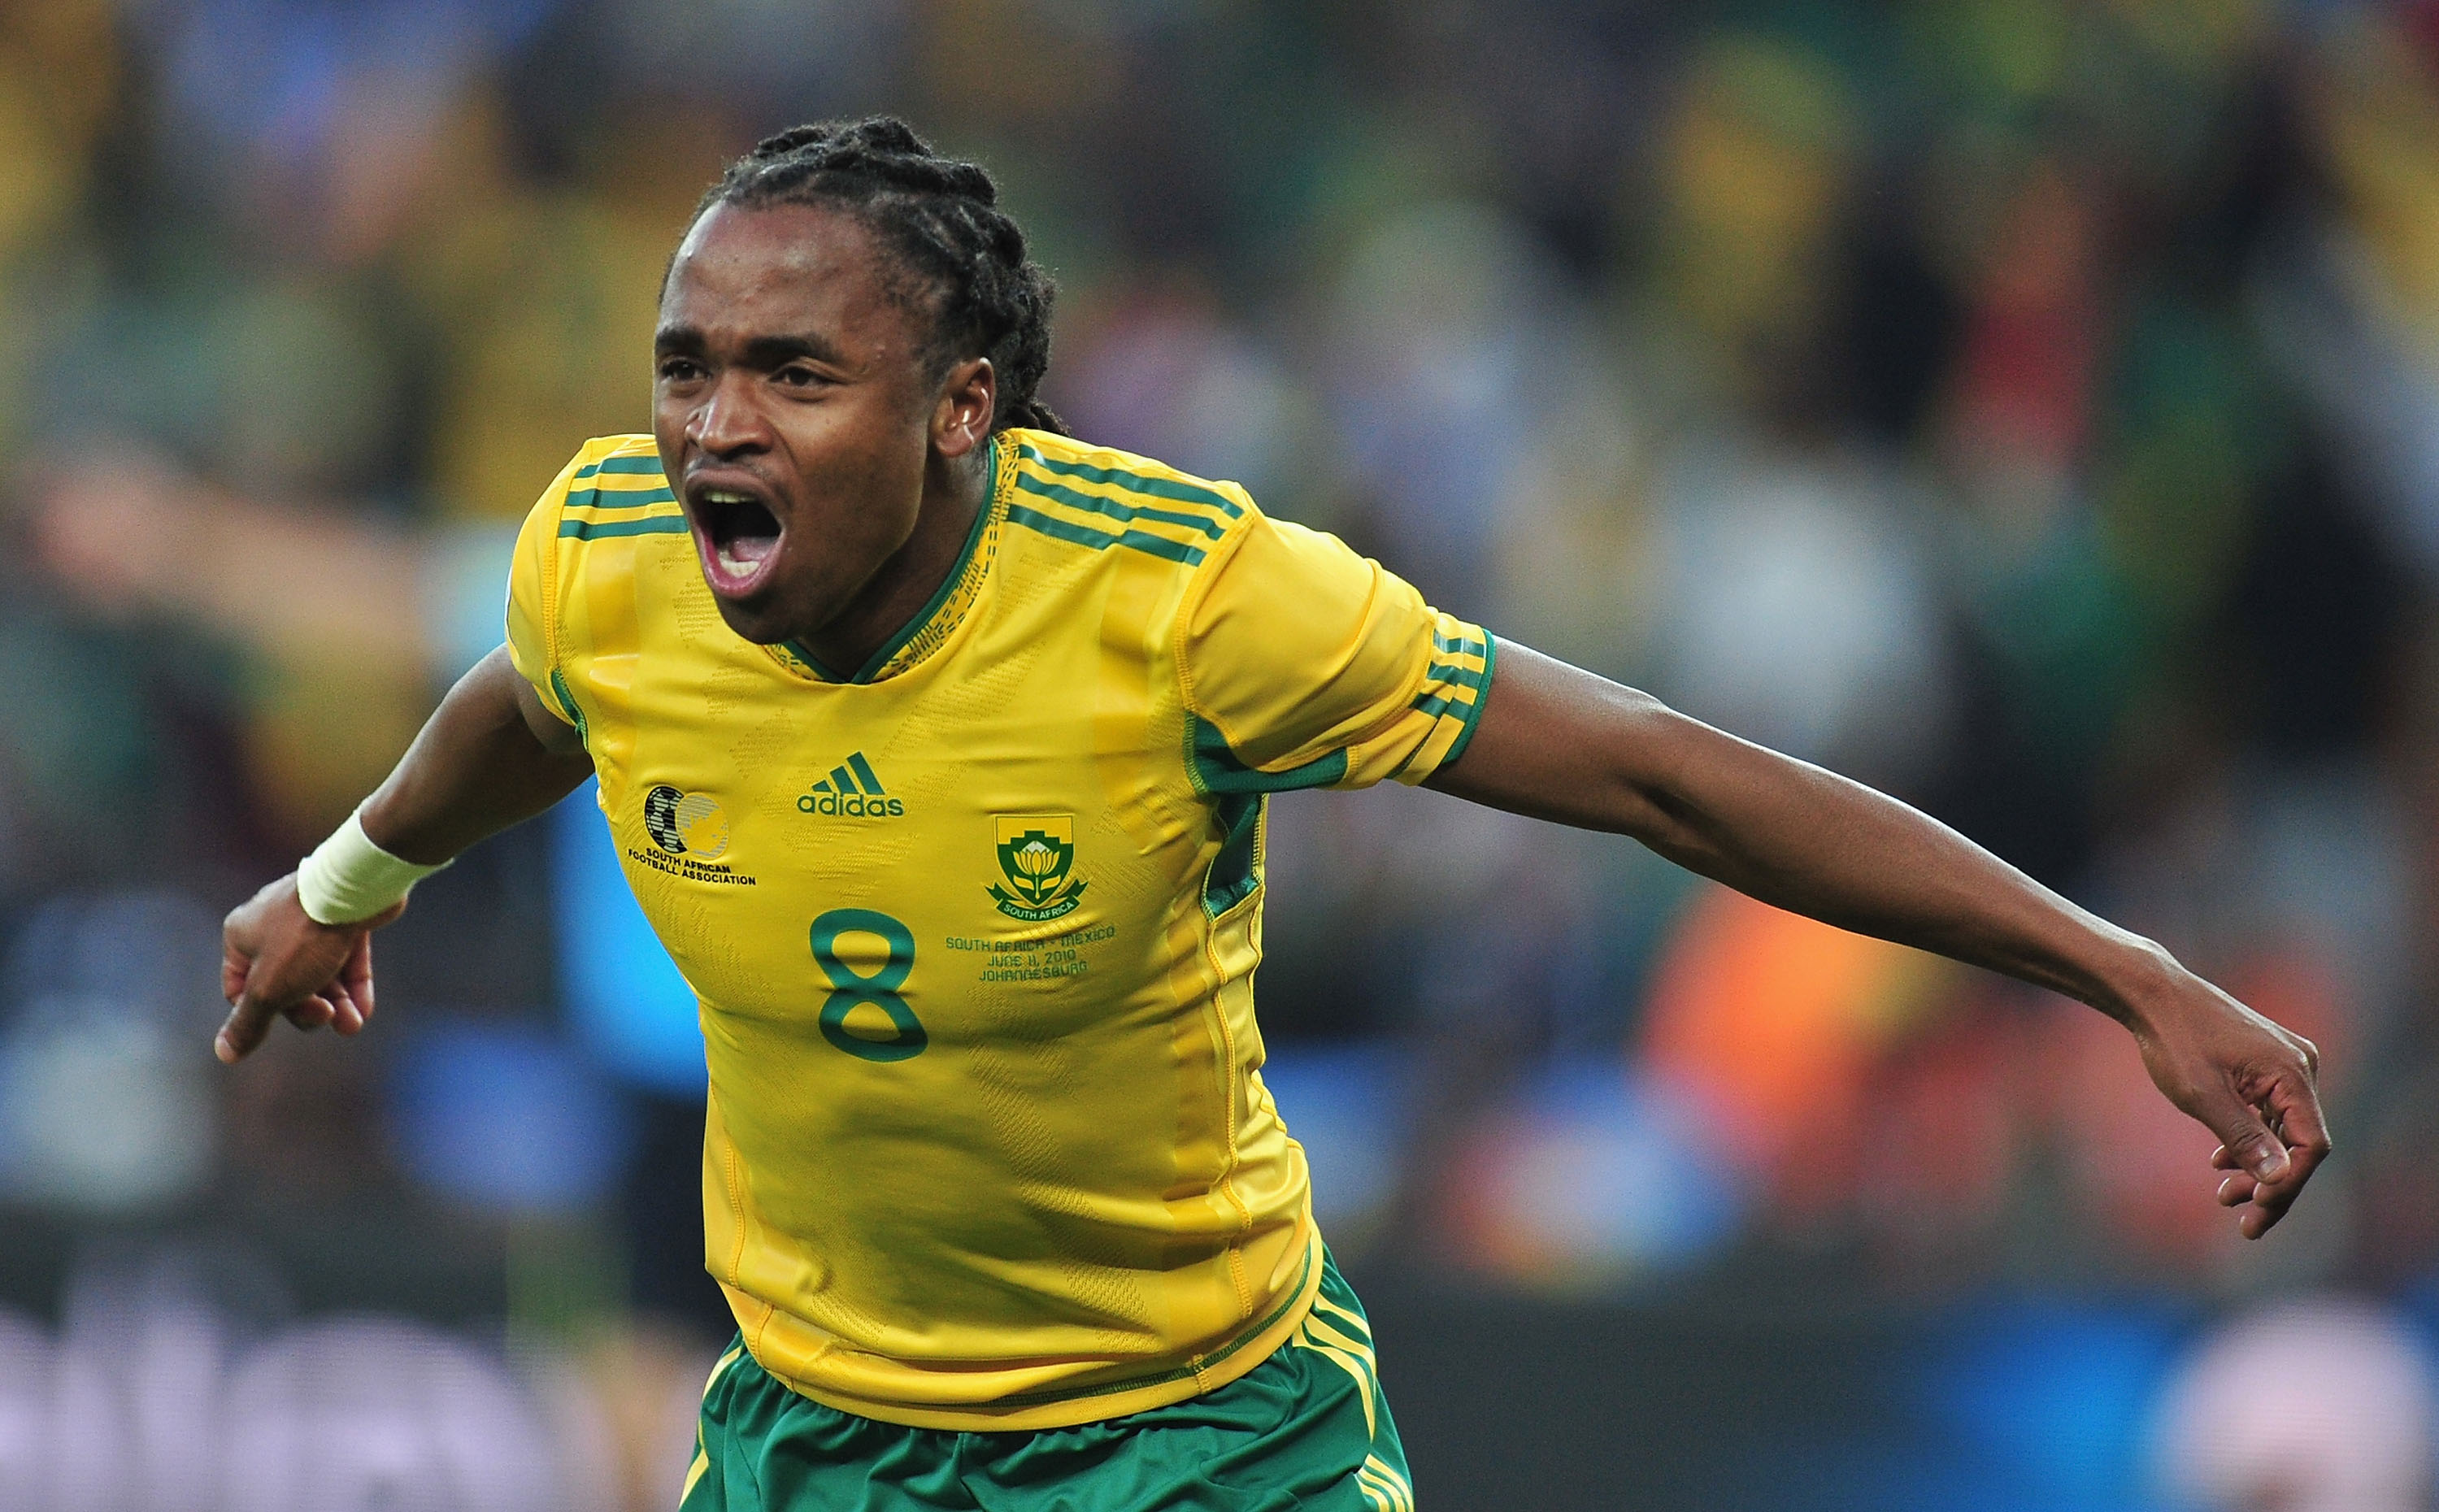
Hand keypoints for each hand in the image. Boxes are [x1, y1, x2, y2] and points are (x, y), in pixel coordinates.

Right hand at [217, 875, 403, 1063]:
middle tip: (327, 1016)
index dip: (262, 1012)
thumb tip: (225, 1053)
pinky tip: (362, 1011)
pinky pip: (344, 960)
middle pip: (284, 985)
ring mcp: (310, 921)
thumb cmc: (303, 938)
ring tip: (353, 1024)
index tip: (284, 1018)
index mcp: (242, 936)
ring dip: (336, 1006)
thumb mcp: (269, 989)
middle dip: (308, 1009)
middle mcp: (272, 926)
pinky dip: (352, 987)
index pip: (240, 988)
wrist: (355, 890)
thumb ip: (248, 1022)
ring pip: (318, 975)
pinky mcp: (346, 919)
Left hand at [2124, 963, 2328, 1239]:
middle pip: (2300, 1143)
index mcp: (2292, 1073)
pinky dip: (2250, 1140)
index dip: (2288, 1186)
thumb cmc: (2173, 1039)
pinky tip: (2221, 1161)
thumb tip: (2281, 1178)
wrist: (2153, 994)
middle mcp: (2299, 1066)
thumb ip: (2244, 1138)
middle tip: (2244, 1224)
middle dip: (2272, 1186)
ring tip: (2224, 1196)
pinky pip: (2270, 1113)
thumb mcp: (2202, 1096)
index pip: (2311, 1146)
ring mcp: (2285, 1063)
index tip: (2255, 1213)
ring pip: (2284, 1131)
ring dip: (2258, 1167)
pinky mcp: (2266, 1064)